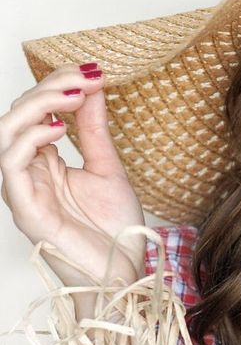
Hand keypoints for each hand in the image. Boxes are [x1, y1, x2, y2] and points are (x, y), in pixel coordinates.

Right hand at [0, 63, 145, 309]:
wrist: (124, 275)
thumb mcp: (108, 168)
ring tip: (74, 95)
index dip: (58, 83)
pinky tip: (58, 129)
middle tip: (85, 76)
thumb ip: (94, 130)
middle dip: (49, 87)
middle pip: (16, 116)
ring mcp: (24, 192)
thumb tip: (92, 87)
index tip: (93, 69)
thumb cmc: (114, 231)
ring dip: (36, 106)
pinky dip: (29, 140)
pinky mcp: (26, 211)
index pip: (35, 111)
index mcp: (44, 163)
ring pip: (5, 134)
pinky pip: (10, 166)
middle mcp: (28, 174)